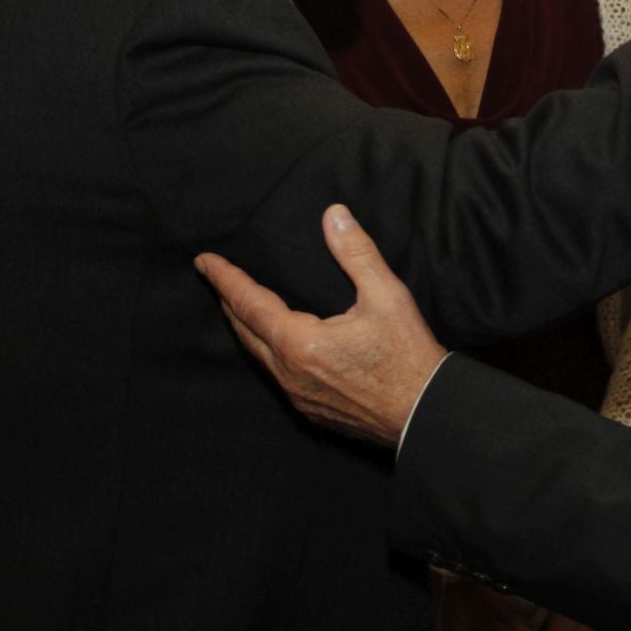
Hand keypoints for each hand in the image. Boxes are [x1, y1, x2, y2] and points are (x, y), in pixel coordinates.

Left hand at [195, 204, 447, 447]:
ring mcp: (298, 396)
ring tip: (240, 307)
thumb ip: (356, 254)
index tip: (204, 262)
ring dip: (246, 328)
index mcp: (300, 342)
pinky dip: (266, 352)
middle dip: (228, 302)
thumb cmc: (409, 356)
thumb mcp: (387, 296)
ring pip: (258, 357)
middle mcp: (289, 373)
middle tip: (217, 280)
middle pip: (245, 332)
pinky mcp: (311, 411)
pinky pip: (276, 376)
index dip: (226, 280)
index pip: (249, 303)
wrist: (426, 414)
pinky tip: (276, 345)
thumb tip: (334, 216)